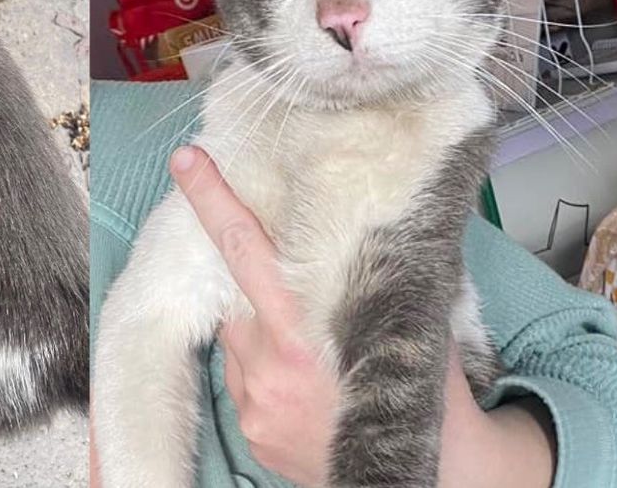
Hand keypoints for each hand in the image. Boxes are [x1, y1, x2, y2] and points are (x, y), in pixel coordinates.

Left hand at [169, 145, 556, 487]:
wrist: (429, 481)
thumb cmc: (427, 397)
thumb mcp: (408, 323)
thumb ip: (376, 276)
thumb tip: (369, 218)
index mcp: (303, 333)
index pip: (244, 247)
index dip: (212, 199)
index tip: (186, 161)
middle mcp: (268, 367)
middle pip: (235, 292)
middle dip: (251, 277)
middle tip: (279, 276)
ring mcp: (254, 403)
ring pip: (237, 336)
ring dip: (261, 327)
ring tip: (309, 348)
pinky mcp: (251, 430)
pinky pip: (241, 378)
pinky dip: (263, 367)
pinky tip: (304, 382)